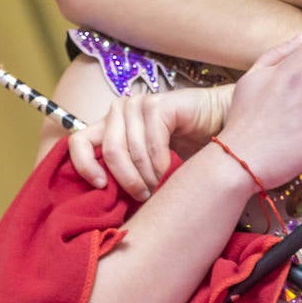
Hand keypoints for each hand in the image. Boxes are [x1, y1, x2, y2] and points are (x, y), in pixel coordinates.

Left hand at [68, 84, 234, 198]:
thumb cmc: (186, 147)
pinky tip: (169, 171)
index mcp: (110, 124)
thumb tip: (103, 198)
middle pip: (108, 151)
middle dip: (127, 180)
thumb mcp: (147, 163)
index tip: (102, 187)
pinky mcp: (158, 105)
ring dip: (146, 176)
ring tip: (158, 187)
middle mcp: (120, 110)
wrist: (223, 126)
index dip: (84, 166)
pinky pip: (150, 143)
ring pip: (128, 150)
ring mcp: (138, 104)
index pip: (78, 141)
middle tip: (144, 196)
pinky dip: (159, 163)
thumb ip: (125, 170)